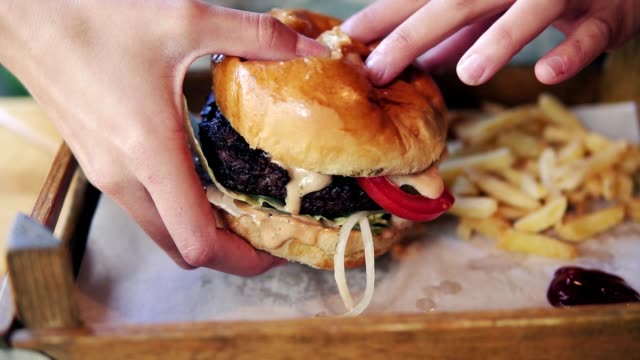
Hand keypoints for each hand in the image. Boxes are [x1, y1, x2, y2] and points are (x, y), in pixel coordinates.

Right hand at [0, 0, 327, 274]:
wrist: (25, 14)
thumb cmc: (95, 15)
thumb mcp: (186, 19)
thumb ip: (255, 35)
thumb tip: (309, 49)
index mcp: (150, 153)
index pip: (198, 242)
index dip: (243, 259)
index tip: (276, 250)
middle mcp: (124, 177)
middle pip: (180, 249)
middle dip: (228, 254)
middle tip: (267, 233)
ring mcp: (106, 174)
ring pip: (160, 231)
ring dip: (202, 232)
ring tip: (243, 210)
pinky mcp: (98, 163)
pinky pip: (144, 208)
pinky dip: (178, 210)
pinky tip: (204, 182)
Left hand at [342, 0, 639, 85]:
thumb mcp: (497, 8)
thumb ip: (462, 31)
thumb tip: (423, 63)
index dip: (387, 14)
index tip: (350, 37)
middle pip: (460, 1)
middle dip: (415, 34)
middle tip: (379, 69)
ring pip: (529, 11)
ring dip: (499, 40)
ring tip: (467, 74)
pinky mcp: (606, 14)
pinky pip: (589, 35)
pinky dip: (570, 53)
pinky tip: (547, 72)